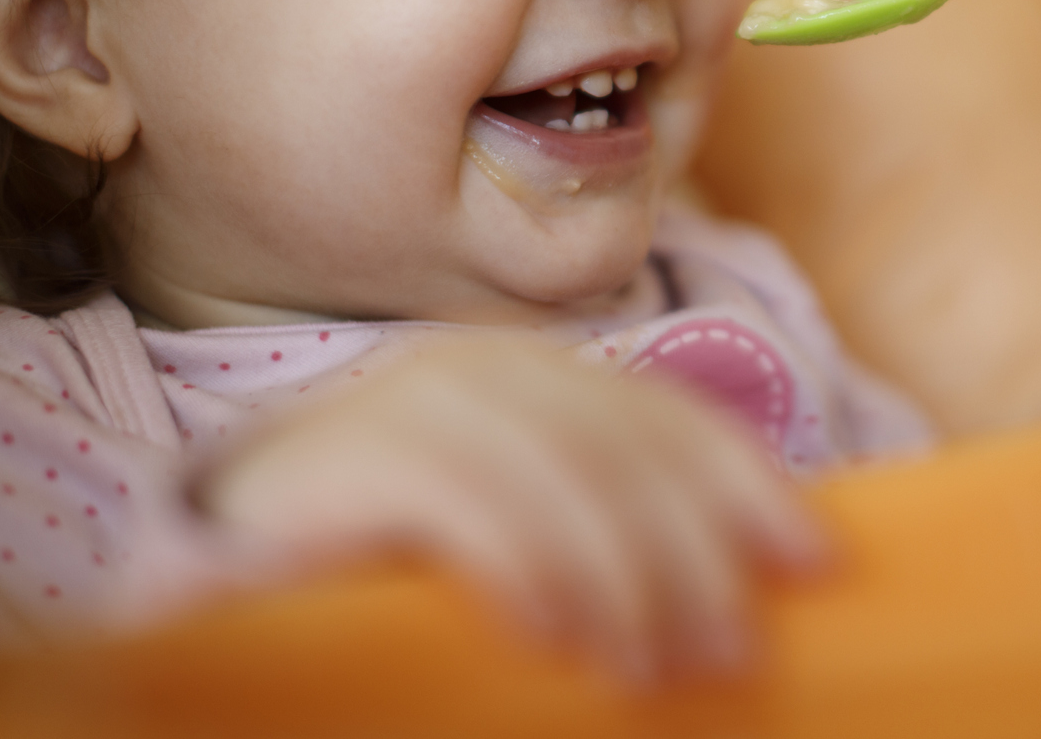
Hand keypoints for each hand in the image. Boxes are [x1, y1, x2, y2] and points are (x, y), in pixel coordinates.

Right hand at [199, 336, 827, 683]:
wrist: (225, 582)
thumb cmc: (390, 582)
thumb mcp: (526, 554)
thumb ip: (608, 544)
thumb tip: (741, 599)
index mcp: (536, 387)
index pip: (664, 416)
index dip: (746, 482)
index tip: (815, 561)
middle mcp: (480, 375)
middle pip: (620, 438)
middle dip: (692, 544)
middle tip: (728, 648)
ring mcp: (405, 405)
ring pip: (552, 463)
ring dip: (617, 568)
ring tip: (644, 665)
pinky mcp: (339, 458)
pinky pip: (455, 493)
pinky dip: (520, 559)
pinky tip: (554, 632)